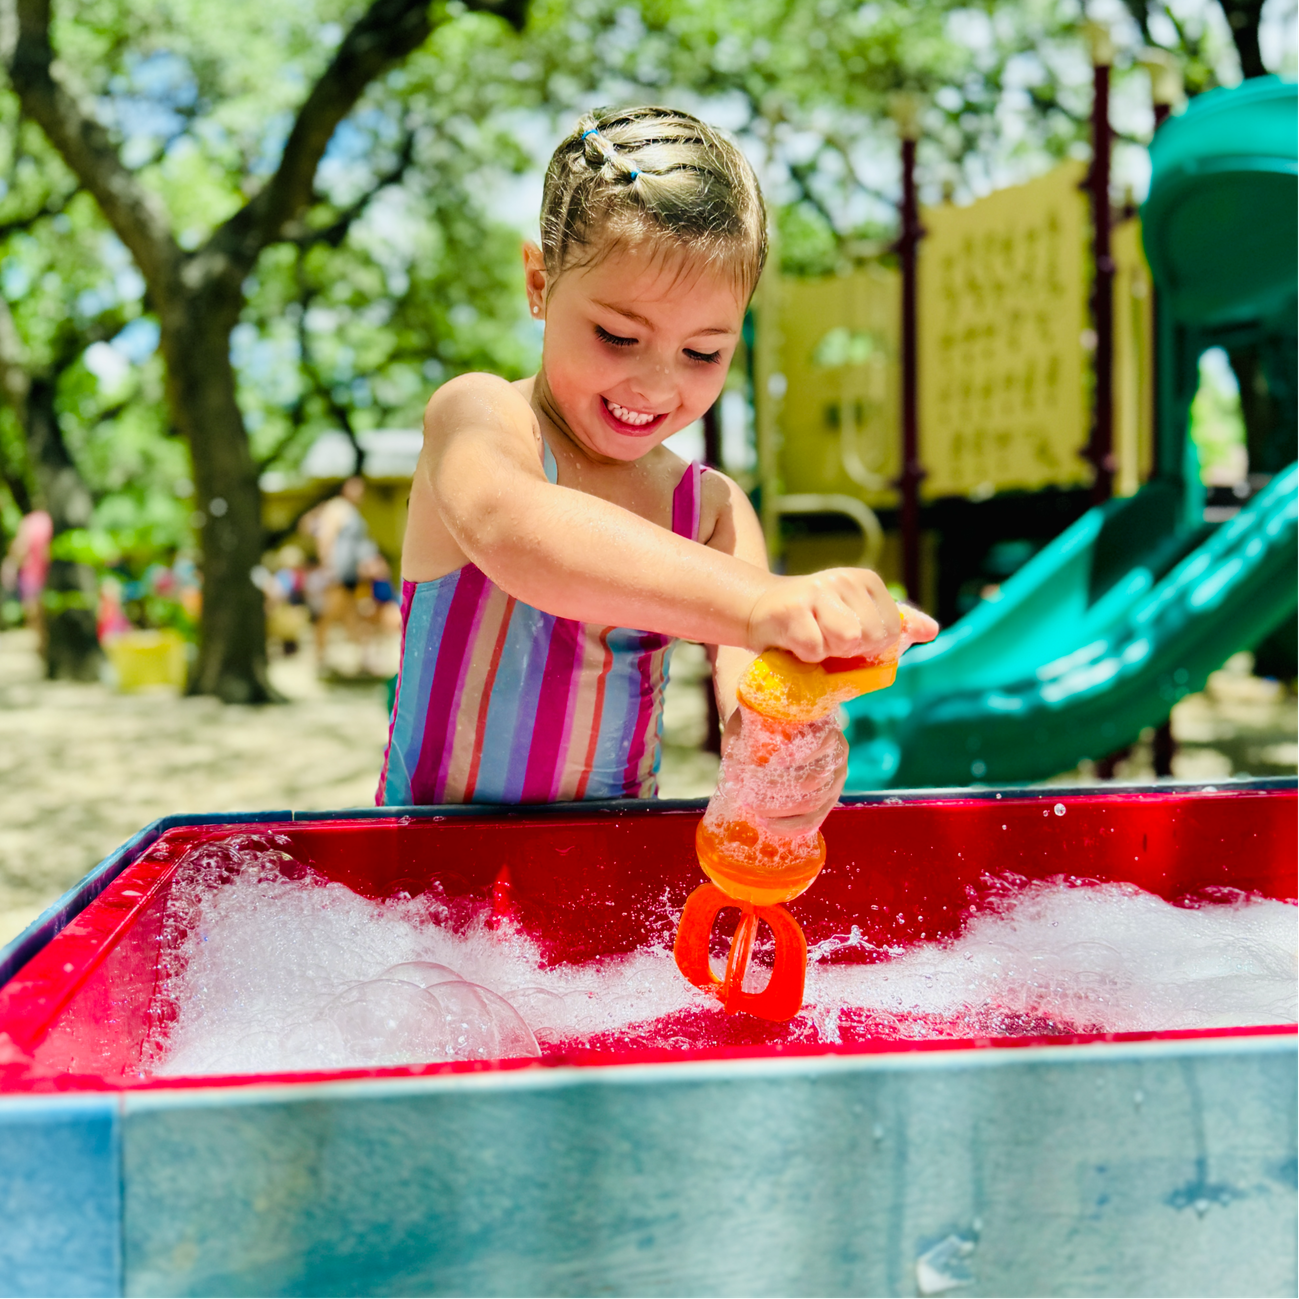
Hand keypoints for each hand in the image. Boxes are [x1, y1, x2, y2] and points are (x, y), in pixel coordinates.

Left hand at [720, 708, 848, 831]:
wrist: (771, 733)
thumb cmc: (760, 724)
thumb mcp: (748, 725)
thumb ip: (740, 743)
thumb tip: (733, 774)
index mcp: (823, 726)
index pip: (821, 741)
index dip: (799, 754)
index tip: (774, 761)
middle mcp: (836, 753)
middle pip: (814, 779)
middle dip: (779, 790)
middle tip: (749, 795)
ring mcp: (835, 779)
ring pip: (814, 803)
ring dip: (781, 810)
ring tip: (755, 810)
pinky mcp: (828, 800)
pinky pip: (814, 819)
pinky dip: (791, 826)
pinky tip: (769, 824)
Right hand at [746, 568, 901, 662]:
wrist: (759, 610)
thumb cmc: (812, 620)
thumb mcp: (856, 616)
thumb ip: (895, 625)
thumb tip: (932, 630)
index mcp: (866, 580)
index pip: (892, 629)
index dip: (871, 645)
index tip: (847, 636)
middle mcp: (844, 578)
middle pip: (870, 636)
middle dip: (849, 649)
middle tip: (827, 639)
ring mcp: (817, 591)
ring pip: (846, 641)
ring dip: (827, 652)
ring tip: (812, 639)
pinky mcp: (791, 609)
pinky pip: (815, 649)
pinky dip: (804, 656)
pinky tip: (793, 642)